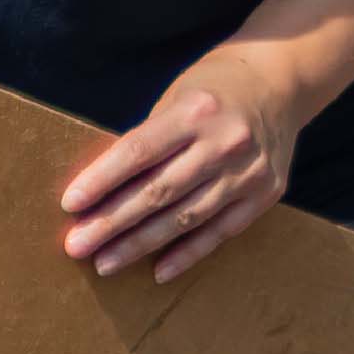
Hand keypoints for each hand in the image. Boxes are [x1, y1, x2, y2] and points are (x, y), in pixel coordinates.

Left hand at [60, 50, 306, 281]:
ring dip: (141, 245)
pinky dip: (188, 254)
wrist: (282, 81)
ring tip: (106, 263)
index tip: (71, 204)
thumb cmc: (214, 88)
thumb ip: (150, 138)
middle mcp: (224, 142)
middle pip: (158, 192)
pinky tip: (158, 271)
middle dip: (112, 222)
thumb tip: (104, 190)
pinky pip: (220, 232)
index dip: (102, 180)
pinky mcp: (265, 194)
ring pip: (185, 218)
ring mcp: (248, 172)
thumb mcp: (178, 96)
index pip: (138, 152)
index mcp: (195, 110)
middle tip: (77, 246)